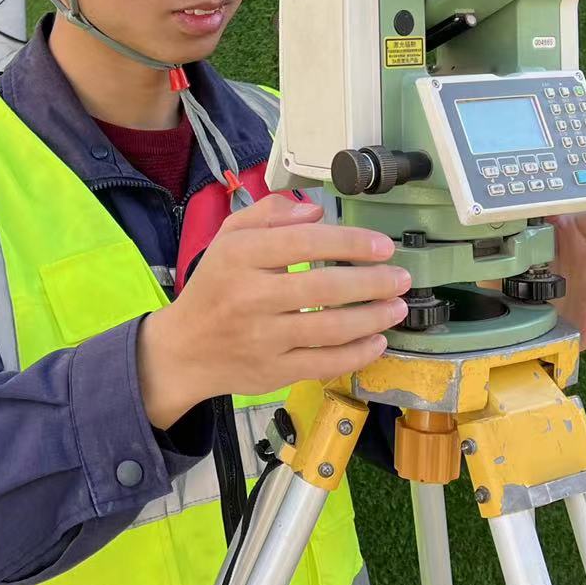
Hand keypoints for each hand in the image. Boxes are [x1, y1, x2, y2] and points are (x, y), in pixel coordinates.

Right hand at [137, 194, 410, 427]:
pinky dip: (357, 354)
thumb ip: (268, 214)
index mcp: (239, 257)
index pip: (303, 243)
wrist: (183, 350)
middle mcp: (250, 297)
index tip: (382, 245)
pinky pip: (324, 363)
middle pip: (323, 288)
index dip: (350, 242)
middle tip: (402, 278)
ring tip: (398, 308)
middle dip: (372, 282)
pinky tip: (377, 341)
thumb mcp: (228, 238)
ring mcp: (262, 338)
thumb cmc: (215, 287)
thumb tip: (315, 212)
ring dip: (373, 318)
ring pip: (330, 329)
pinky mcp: (273, 372)